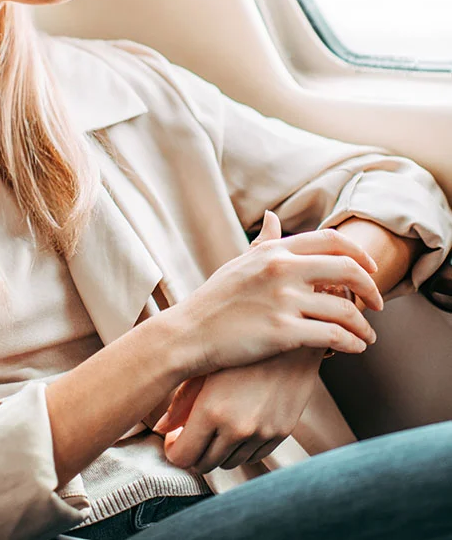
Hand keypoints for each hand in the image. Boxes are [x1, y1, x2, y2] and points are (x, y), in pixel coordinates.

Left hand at [154, 347, 322, 473]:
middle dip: (194, 452)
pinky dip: (242, 448)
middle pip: (205, 464)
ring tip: (214, 428)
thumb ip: (181, 402)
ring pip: (230, 463)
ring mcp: (261, 433)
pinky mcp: (281, 433)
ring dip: (218, 451)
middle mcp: (236, 427)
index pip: (183, 457)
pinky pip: (254, 455)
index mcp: (211, 410)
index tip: (174, 440)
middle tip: (190, 434)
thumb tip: (162, 428)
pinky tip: (236, 425)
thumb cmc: (238, 345)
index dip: (174, 451)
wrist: (288, 336)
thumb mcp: (205, 367)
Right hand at [159, 210, 382, 378]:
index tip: (370, 270)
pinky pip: (333, 336)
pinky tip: (355, 349)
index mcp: (274, 251)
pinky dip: (352, 343)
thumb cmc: (214, 300)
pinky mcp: (283, 333)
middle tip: (378, 304)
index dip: (359, 255)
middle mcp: (282, 270)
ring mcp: (282, 300)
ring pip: (345, 309)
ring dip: (364, 326)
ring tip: (367, 336)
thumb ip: (264, 242)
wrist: (188, 333)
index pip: (331, 241)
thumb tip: (275, 217)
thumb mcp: (239, 263)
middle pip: (348, 269)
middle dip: (371, 288)